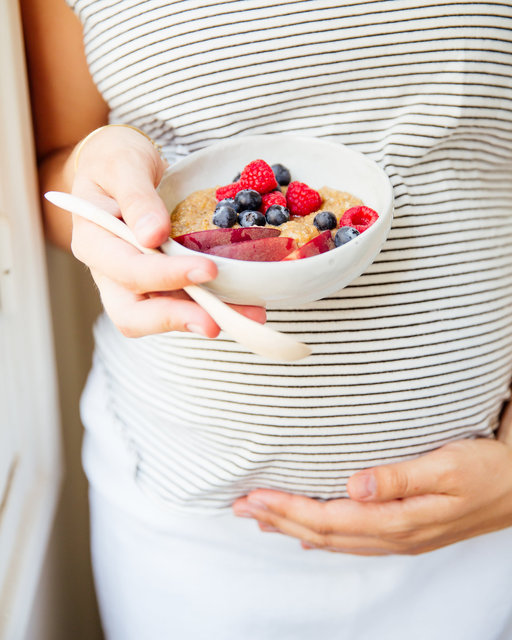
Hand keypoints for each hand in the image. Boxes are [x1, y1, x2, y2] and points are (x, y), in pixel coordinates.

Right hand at [69, 126, 264, 337]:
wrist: (120, 165)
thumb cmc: (116, 160)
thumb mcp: (124, 163)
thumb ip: (136, 197)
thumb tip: (152, 236)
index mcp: (93, 242)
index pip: (127, 271)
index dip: (166, 275)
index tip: (207, 270)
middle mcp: (110, 272)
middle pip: (133, 314)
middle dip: (176, 319)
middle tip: (216, 321)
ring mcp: (135, 282)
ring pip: (163, 315)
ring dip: (205, 318)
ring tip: (247, 316)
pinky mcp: (160, 283)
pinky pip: (184, 302)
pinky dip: (214, 306)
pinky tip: (245, 304)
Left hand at [233, 437, 511, 554]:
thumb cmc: (485, 472)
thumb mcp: (447, 467)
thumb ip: (399, 478)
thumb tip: (355, 485)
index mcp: (398, 520)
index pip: (328, 519)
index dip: (287, 509)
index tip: (253, 497)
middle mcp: (392, 535)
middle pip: (322, 532)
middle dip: (278, 519)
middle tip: (240, 507)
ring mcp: (398, 537)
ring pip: (332, 538)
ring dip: (293, 526)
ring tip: (260, 518)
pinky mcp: (403, 531)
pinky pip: (350, 538)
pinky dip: (320, 534)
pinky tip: (305, 533)